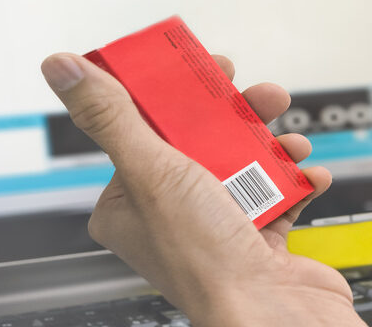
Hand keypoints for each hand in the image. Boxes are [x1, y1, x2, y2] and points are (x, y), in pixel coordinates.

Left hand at [41, 53, 362, 325]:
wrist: (272, 313)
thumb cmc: (206, 261)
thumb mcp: (154, 173)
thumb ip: (115, 118)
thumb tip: (64, 70)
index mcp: (132, 204)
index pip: (147, 132)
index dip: (175, 96)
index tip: (200, 69)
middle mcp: (174, 217)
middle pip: (205, 141)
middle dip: (238, 115)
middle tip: (257, 95)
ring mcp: (221, 227)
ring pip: (248, 163)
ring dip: (276, 145)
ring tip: (291, 139)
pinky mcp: (264, 237)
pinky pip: (283, 193)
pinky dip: (299, 180)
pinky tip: (308, 175)